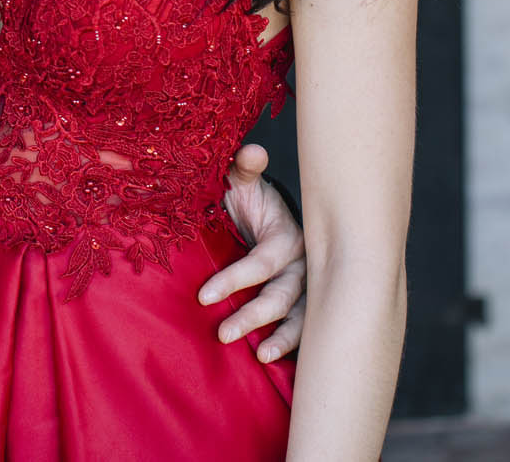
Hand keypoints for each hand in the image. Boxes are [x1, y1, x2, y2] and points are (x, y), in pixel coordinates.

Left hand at [201, 143, 306, 361]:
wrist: (264, 216)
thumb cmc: (251, 202)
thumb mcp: (244, 183)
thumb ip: (245, 169)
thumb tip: (252, 149)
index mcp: (288, 235)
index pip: (262, 262)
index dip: (235, 279)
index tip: (203, 296)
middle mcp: (303, 264)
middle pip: (282, 295)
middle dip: (254, 315)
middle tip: (222, 334)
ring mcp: (306, 286)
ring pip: (299, 316)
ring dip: (281, 337)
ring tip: (259, 356)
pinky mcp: (305, 303)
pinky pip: (305, 328)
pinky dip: (293, 345)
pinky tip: (275, 360)